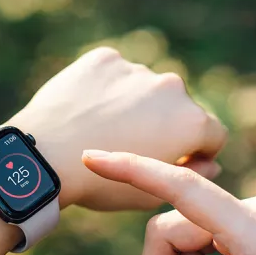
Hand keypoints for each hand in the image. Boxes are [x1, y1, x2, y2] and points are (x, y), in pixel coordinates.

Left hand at [7, 47, 226, 209]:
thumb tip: (209, 160)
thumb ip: (189, 176)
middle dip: (163, 123)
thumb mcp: (148, 196)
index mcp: (192, 122)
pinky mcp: (105, 58)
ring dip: (132, 104)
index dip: (196, 152)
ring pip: (143, 88)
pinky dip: (104, 88)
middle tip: (128, 144)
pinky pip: (113, 73)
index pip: (212, 134)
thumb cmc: (97, 184)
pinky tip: (84, 111)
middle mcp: (172, 87)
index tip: (173, 161)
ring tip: (100, 129)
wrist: (43, 157)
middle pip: (177, 107)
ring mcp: (137, 69)